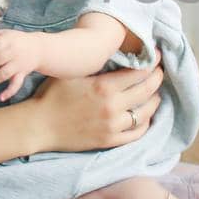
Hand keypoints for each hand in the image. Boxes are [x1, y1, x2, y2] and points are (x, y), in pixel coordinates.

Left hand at [0, 27, 44, 101]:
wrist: (38, 49)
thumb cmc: (17, 40)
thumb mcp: (2, 33)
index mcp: (8, 40)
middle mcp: (14, 52)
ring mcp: (18, 65)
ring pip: (4, 74)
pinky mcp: (22, 74)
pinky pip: (17, 84)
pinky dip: (9, 92)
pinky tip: (1, 98)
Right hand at [32, 48, 162, 151]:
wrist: (38, 125)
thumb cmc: (52, 95)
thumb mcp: (75, 73)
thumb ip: (98, 67)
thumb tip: (120, 57)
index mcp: (104, 86)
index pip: (140, 72)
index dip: (152, 63)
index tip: (157, 57)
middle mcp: (112, 106)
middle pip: (148, 90)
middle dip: (157, 79)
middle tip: (159, 73)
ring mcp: (112, 126)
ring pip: (146, 112)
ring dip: (154, 101)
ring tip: (154, 94)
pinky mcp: (109, 141)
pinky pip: (137, 133)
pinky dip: (144, 123)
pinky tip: (144, 116)